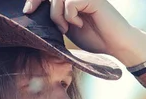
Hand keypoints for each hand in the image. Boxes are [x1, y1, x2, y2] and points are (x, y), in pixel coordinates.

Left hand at [23, 0, 145, 66]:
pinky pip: (71, 1)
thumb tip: (34, 14)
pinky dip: (70, 15)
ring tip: (65, 28)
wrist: (117, 47)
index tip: (27, 11)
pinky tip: (79, 24)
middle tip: (31, 12)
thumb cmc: (95, 40)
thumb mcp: (68, 28)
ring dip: (56, 14)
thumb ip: (56, 18)